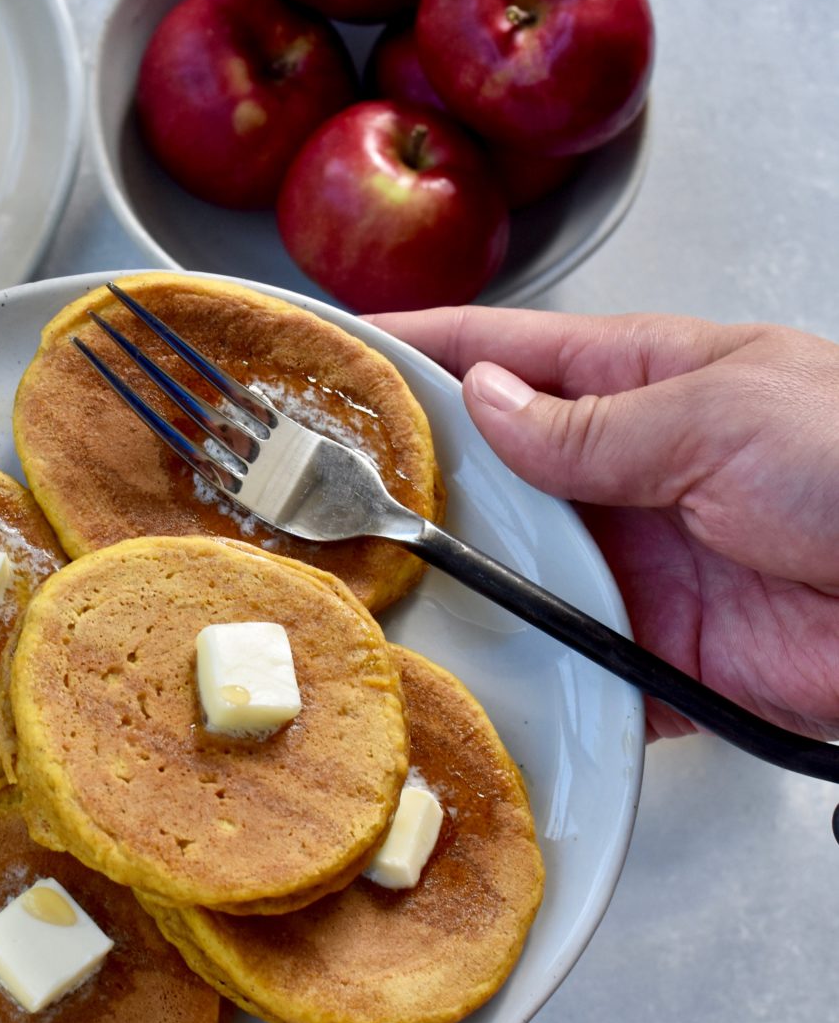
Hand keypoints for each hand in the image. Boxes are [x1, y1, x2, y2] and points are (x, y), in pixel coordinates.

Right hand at [368, 309, 838, 739]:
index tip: (325, 350)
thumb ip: (592, 423)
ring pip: (508, 571)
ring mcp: (635, 569)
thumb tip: (484, 403)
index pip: (503, 353)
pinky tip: (440, 670)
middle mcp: (627, 472)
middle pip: (486, 470)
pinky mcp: (655, 661)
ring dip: (442, 579)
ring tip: (341, 580)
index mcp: (646, 380)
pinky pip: (561, 668)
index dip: (412, 349)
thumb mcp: (721, 413)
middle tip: (300, 488)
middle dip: (401, 476)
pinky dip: (508, 674)